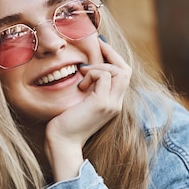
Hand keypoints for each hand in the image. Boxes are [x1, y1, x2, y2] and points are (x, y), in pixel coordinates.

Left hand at [45, 38, 131, 180]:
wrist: (62, 143)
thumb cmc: (65, 122)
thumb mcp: (80, 101)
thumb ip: (88, 88)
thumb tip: (83, 67)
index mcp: (113, 103)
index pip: (124, 75)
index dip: (114, 58)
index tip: (100, 46)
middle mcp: (116, 104)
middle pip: (126, 70)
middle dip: (111, 55)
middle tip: (96, 46)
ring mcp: (111, 104)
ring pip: (119, 71)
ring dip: (99, 67)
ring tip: (83, 75)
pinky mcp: (101, 104)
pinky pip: (104, 76)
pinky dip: (92, 74)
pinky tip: (80, 86)